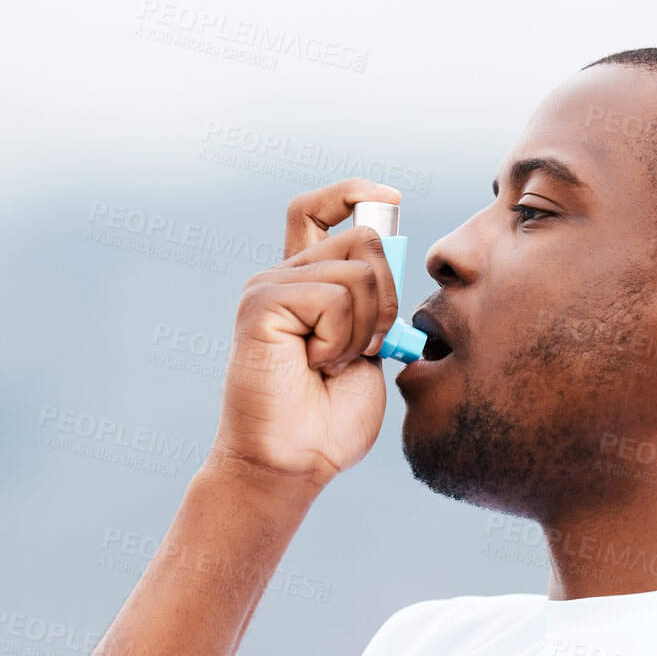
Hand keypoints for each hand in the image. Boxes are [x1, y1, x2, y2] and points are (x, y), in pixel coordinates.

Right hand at [211, 179, 402, 487]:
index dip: (353, 194)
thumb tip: (394, 248)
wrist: (296, 461)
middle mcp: (285, 276)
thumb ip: (376, 302)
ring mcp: (269, 287)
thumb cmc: (331, 420)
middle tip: (364, 349)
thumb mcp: (370, 349)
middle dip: (388, 299)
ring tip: (332, 364)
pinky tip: (314, 366)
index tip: (389, 199)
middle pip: (365, 239)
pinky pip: (333, 297)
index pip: (318, 211)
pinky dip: (341, 339)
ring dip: (366, 329)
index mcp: (309, 284)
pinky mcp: (261, 304)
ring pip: (360, 272)